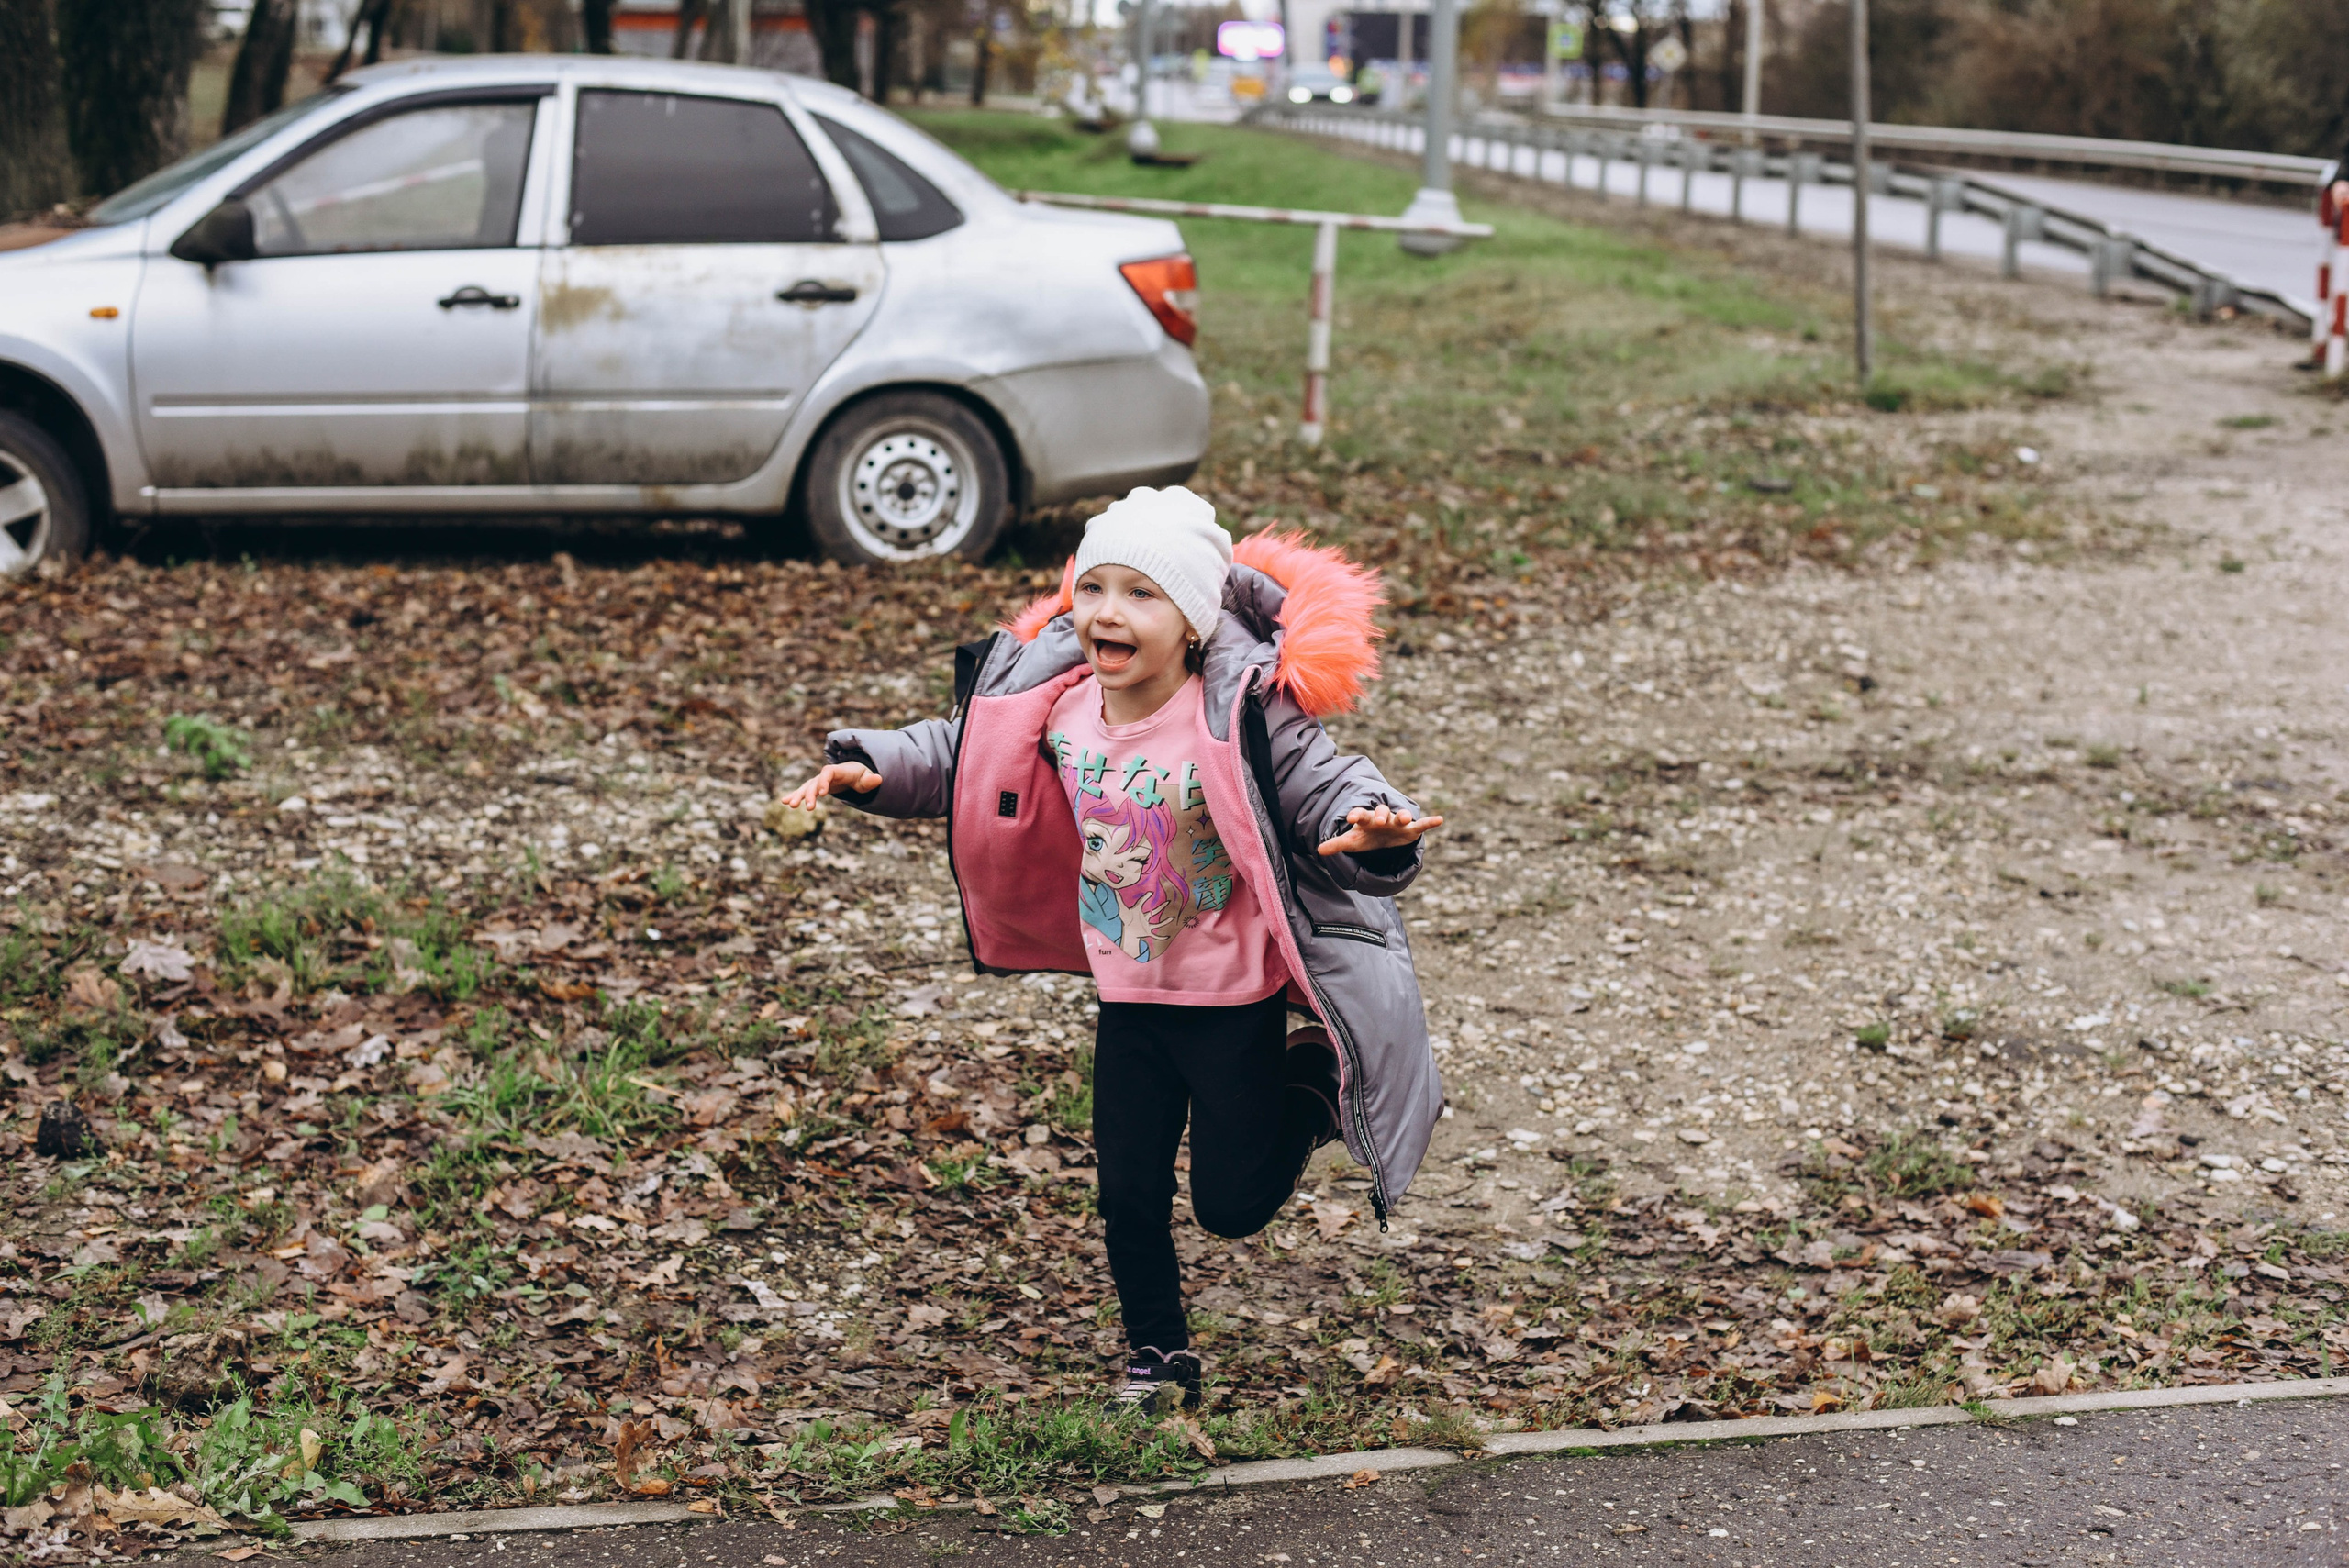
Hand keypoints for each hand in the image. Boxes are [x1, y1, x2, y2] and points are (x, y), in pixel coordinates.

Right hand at [781, 762, 880, 810]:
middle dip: (810, 794)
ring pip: (806, 788)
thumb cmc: (860, 776)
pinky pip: (803, 791)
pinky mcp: (815, 788)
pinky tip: (784, 802)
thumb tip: (879, 779)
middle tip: (809, 807)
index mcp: (837, 771)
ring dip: (798, 796)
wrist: (853, 773)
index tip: (823, 793)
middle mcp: (824, 775)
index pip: (828, 773)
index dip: (824, 781)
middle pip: (815, 782)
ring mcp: (818, 781)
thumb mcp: (867, 778)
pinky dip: (794, 795)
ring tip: (789, 805)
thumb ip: (871, 780)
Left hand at [1316, 804, 1443, 856]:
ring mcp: (1398, 822)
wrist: (1383, 835)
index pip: (1361, 815)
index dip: (1357, 815)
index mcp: (1368, 820)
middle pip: (1383, 813)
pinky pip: (1421, 825)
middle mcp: (1383, 818)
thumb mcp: (1352, 841)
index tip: (1351, 817)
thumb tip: (1319, 849)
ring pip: (1401, 816)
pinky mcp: (1411, 829)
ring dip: (1404, 816)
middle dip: (1382, 815)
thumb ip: (1337, 844)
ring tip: (1407, 817)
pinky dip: (1429, 822)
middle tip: (1380, 820)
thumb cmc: (1366, 836)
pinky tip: (1440, 820)